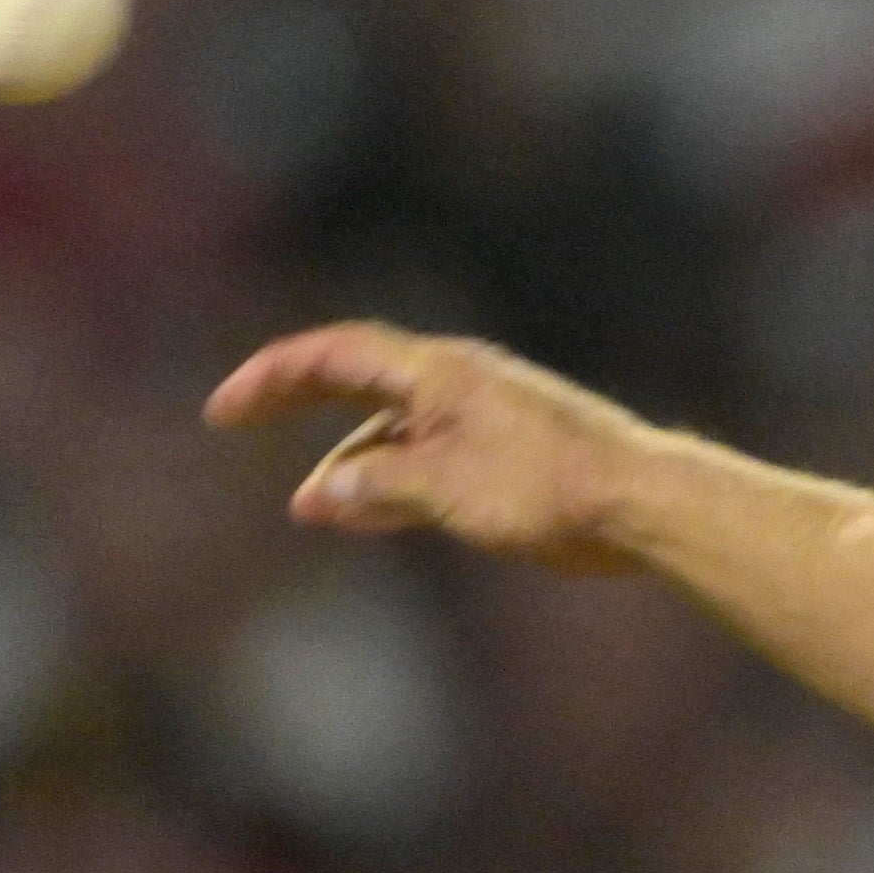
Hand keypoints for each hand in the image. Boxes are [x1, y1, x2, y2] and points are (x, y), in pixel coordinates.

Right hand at [204, 322, 666, 569]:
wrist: (647, 506)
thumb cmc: (553, 488)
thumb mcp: (448, 489)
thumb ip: (380, 486)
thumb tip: (325, 493)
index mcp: (440, 372)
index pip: (334, 355)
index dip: (272, 377)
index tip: (225, 410)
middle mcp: (459, 384)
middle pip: (358, 381)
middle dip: (297, 405)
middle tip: (243, 422)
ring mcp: (486, 419)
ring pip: (397, 431)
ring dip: (350, 466)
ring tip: (311, 511)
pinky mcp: (512, 458)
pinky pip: (433, 461)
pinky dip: (396, 486)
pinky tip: (373, 517)